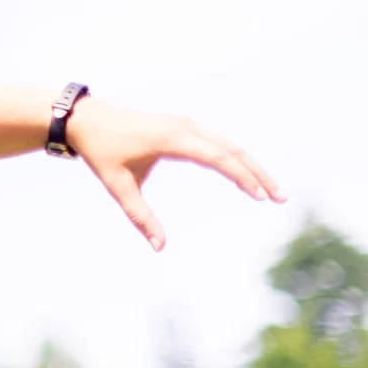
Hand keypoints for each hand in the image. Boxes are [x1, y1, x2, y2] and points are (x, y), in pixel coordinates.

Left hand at [64, 99, 284, 250]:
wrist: (86, 119)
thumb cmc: (101, 152)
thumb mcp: (118, 186)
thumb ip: (140, 216)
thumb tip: (159, 247)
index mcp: (172, 138)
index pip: (218, 157)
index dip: (242, 176)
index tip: (260, 196)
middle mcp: (185, 127)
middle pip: (232, 149)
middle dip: (257, 174)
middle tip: (280, 198)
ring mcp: (186, 124)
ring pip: (228, 144)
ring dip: (250, 166)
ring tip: (269, 191)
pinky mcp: (183, 126)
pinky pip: (217, 142)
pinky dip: (235, 158)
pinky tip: (246, 176)